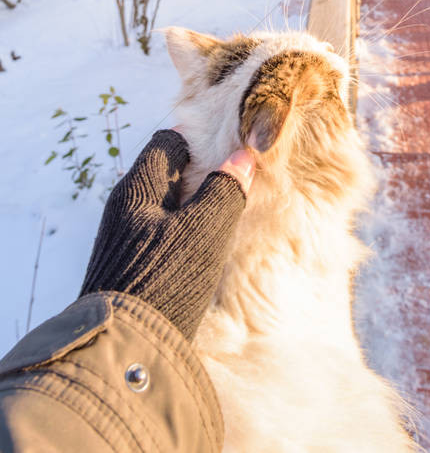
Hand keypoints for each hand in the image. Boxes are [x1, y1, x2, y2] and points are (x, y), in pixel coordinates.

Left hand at [80, 129, 254, 340]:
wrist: (124, 352)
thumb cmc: (164, 280)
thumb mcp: (204, 231)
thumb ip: (225, 190)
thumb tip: (242, 157)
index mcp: (136, 188)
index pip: (168, 142)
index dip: (200, 140)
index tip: (232, 147)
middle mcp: (125, 208)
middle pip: (167, 173)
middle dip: (202, 174)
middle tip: (239, 181)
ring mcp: (125, 240)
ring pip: (166, 207)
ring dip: (196, 207)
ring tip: (229, 215)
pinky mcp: (131, 268)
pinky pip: (163, 235)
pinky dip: (186, 233)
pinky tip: (208, 249)